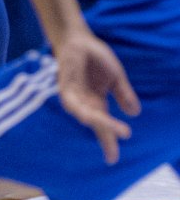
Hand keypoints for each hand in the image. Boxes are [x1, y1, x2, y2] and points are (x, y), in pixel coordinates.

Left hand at [54, 27, 140, 162]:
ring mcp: (74, 96)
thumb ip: (123, 94)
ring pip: (86, 116)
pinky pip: (73, 102)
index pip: (104, 126)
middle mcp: (84, 103)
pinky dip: (81, 110)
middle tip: (113, 157)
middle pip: (95, 126)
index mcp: (97, 103)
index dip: (108, 142)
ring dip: (101, 124)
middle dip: (105, 139)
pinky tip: (90, 116)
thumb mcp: (116, 78)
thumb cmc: (96, 58)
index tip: (112, 160)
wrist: (78, 39)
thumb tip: (135, 114)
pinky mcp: (65, 87)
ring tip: (118, 131)